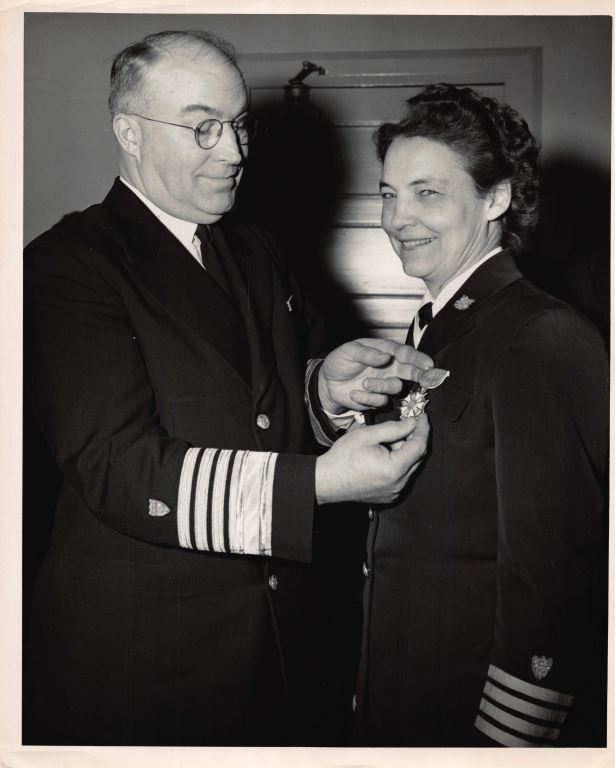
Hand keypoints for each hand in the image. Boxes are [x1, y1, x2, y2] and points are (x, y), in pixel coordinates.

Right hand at [315, 414, 428, 504]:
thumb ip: (394, 428)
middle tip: (405, 423)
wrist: (326, 481)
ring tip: (385, 441)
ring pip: (409, 466)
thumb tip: (412, 423)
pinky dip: (397, 463)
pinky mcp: (388, 495)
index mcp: (395, 469)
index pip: (419, 446)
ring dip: (403, 451)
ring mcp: (394, 492)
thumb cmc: (342, 458)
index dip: (423, 429)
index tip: (422, 416)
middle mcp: (398, 484)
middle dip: (413, 439)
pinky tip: (382, 454)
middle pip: (417, 457)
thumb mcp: (367, 435)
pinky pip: (400, 476)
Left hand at [319, 338, 433, 414]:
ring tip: (365, 383)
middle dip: (420, 374)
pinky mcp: (377, 399)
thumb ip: (367, 354)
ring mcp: (384, 384)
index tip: (428, 364)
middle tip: (425, 378)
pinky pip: (381, 401)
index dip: (418, 359)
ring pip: (395, 388)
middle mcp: (388, 368)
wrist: (327, 382)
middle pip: (410, 371)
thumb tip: (387, 356)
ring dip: (382, 386)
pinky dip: (367, 398)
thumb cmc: (340, 362)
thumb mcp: (349, 351)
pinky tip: (354, 393)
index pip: (405, 353)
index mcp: (384, 352)